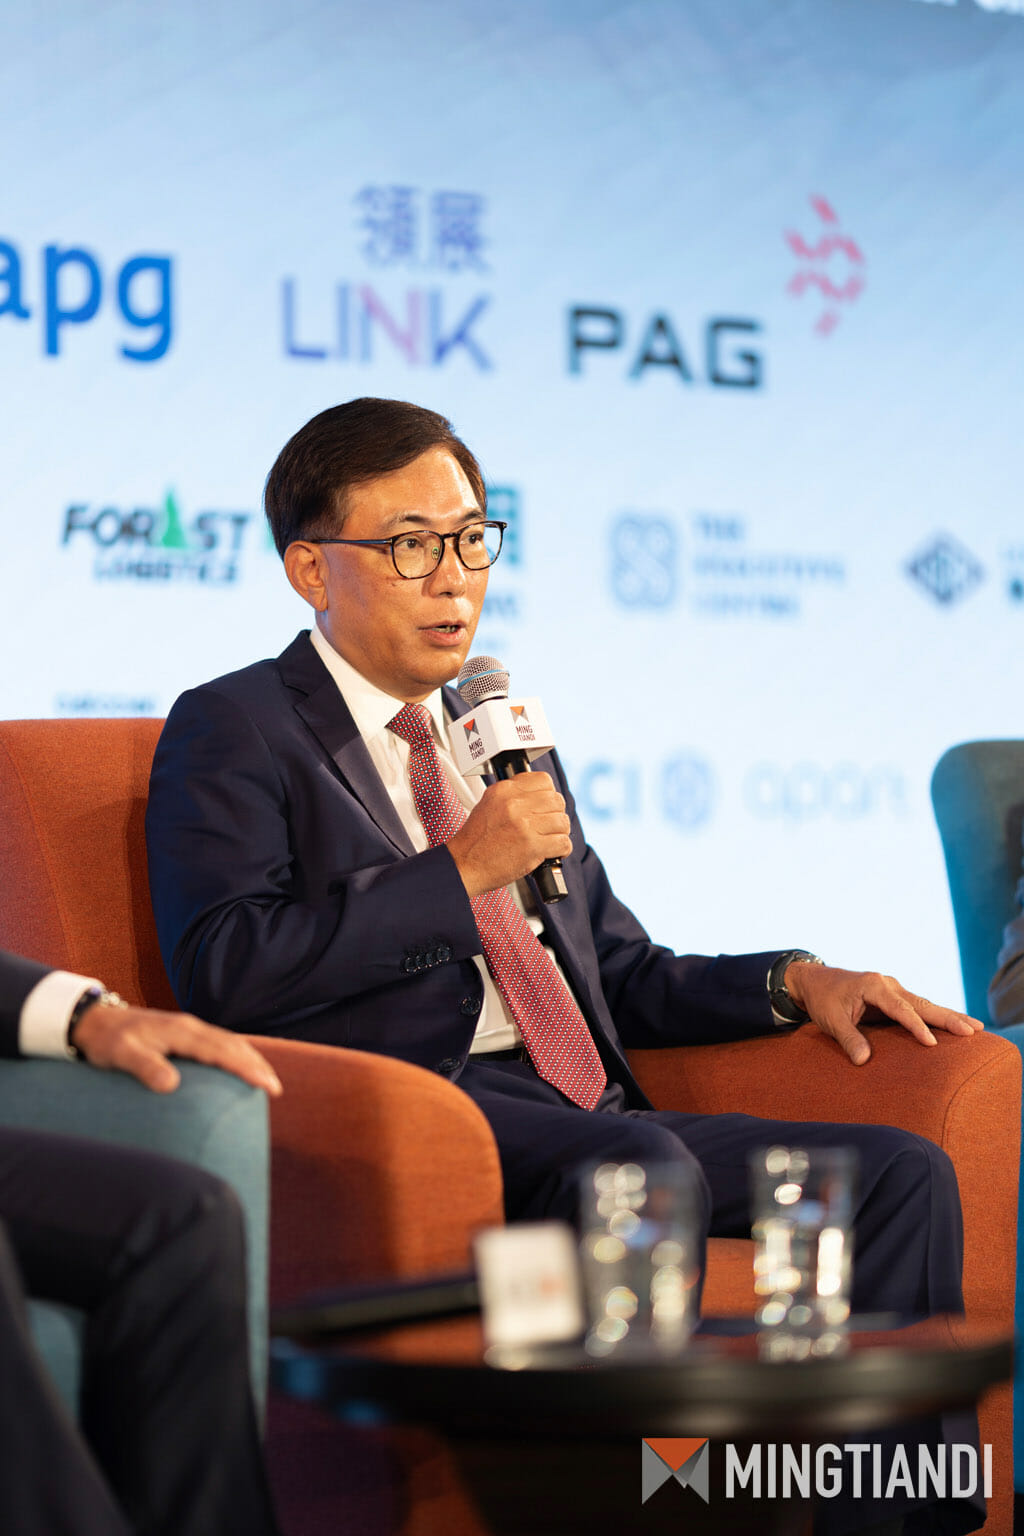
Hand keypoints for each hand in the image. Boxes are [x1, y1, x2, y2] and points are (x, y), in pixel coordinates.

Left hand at [71, 1003, 283, 1095]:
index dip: (246, 1067)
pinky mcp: (184, 1034)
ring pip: (228, 1042)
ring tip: (266, 1079)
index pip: (222, 1050)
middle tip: (276, 1089)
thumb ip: (146, 1067)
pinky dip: (235, 1054)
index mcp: (182, 1032)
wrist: (95, 1020)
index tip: (267, 1084)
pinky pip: (218, 1043)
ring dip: (250, 1059)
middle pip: (233, 1044)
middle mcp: (191, 1027)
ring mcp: (189, 1029)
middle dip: (257, 1064)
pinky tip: (238, 1066)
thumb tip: (172, 1085)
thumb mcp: (122, 1055)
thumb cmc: (108, 1040)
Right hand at [447, 773, 571, 897]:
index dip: (550, 794)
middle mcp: (514, 804)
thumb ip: (512, 797)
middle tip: (550, 826)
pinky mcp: (532, 846)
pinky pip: (563, 842)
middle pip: (556, 800)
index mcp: (504, 791)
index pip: (543, 780)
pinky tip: (553, 852)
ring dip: (561, 833)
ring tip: (551, 840)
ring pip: (562, 821)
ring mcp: (524, 825)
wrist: (464, 865)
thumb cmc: (476, 841)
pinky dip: (562, 850)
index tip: (547, 806)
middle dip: (557, 814)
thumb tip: (539, 795)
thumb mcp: (488, 805)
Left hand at [785, 961, 983, 1065]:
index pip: (901, 1008)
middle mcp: (888, 984)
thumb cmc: (822, 1000)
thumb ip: (848, 1038)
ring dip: (949, 1016)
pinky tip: (954, 1025)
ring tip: (975, 1028)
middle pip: (922, 1003)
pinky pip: (918, 1007)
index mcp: (874, 986)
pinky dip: (936, 1016)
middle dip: (949, 1017)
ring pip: (925, 1004)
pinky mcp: (893, 996)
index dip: (916, 1026)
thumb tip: (863, 1061)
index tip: (932, 1044)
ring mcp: (893, 989)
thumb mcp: (831, 1020)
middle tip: (974, 1030)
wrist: (813, 981)